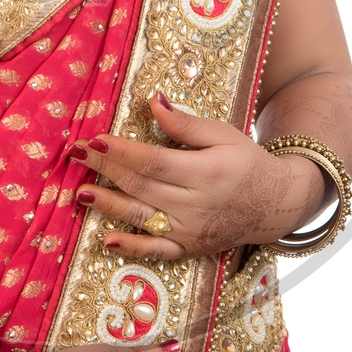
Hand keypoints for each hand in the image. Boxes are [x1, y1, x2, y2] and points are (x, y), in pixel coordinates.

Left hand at [67, 93, 320, 260]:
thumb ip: (185, 123)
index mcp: (207, 170)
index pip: (154, 160)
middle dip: (106, 169)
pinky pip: (156, 250)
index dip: (122, 151)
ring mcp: (192, 229)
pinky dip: (131, 247)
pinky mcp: (189, 248)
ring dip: (108, 205)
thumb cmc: (246, 162)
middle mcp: (197, 203)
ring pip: (143, 217)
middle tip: (76, 154)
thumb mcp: (223, 134)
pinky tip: (106, 239)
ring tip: (80, 193)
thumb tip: (153, 100)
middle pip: (142, 185)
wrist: (275, 203)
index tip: (95, 138)